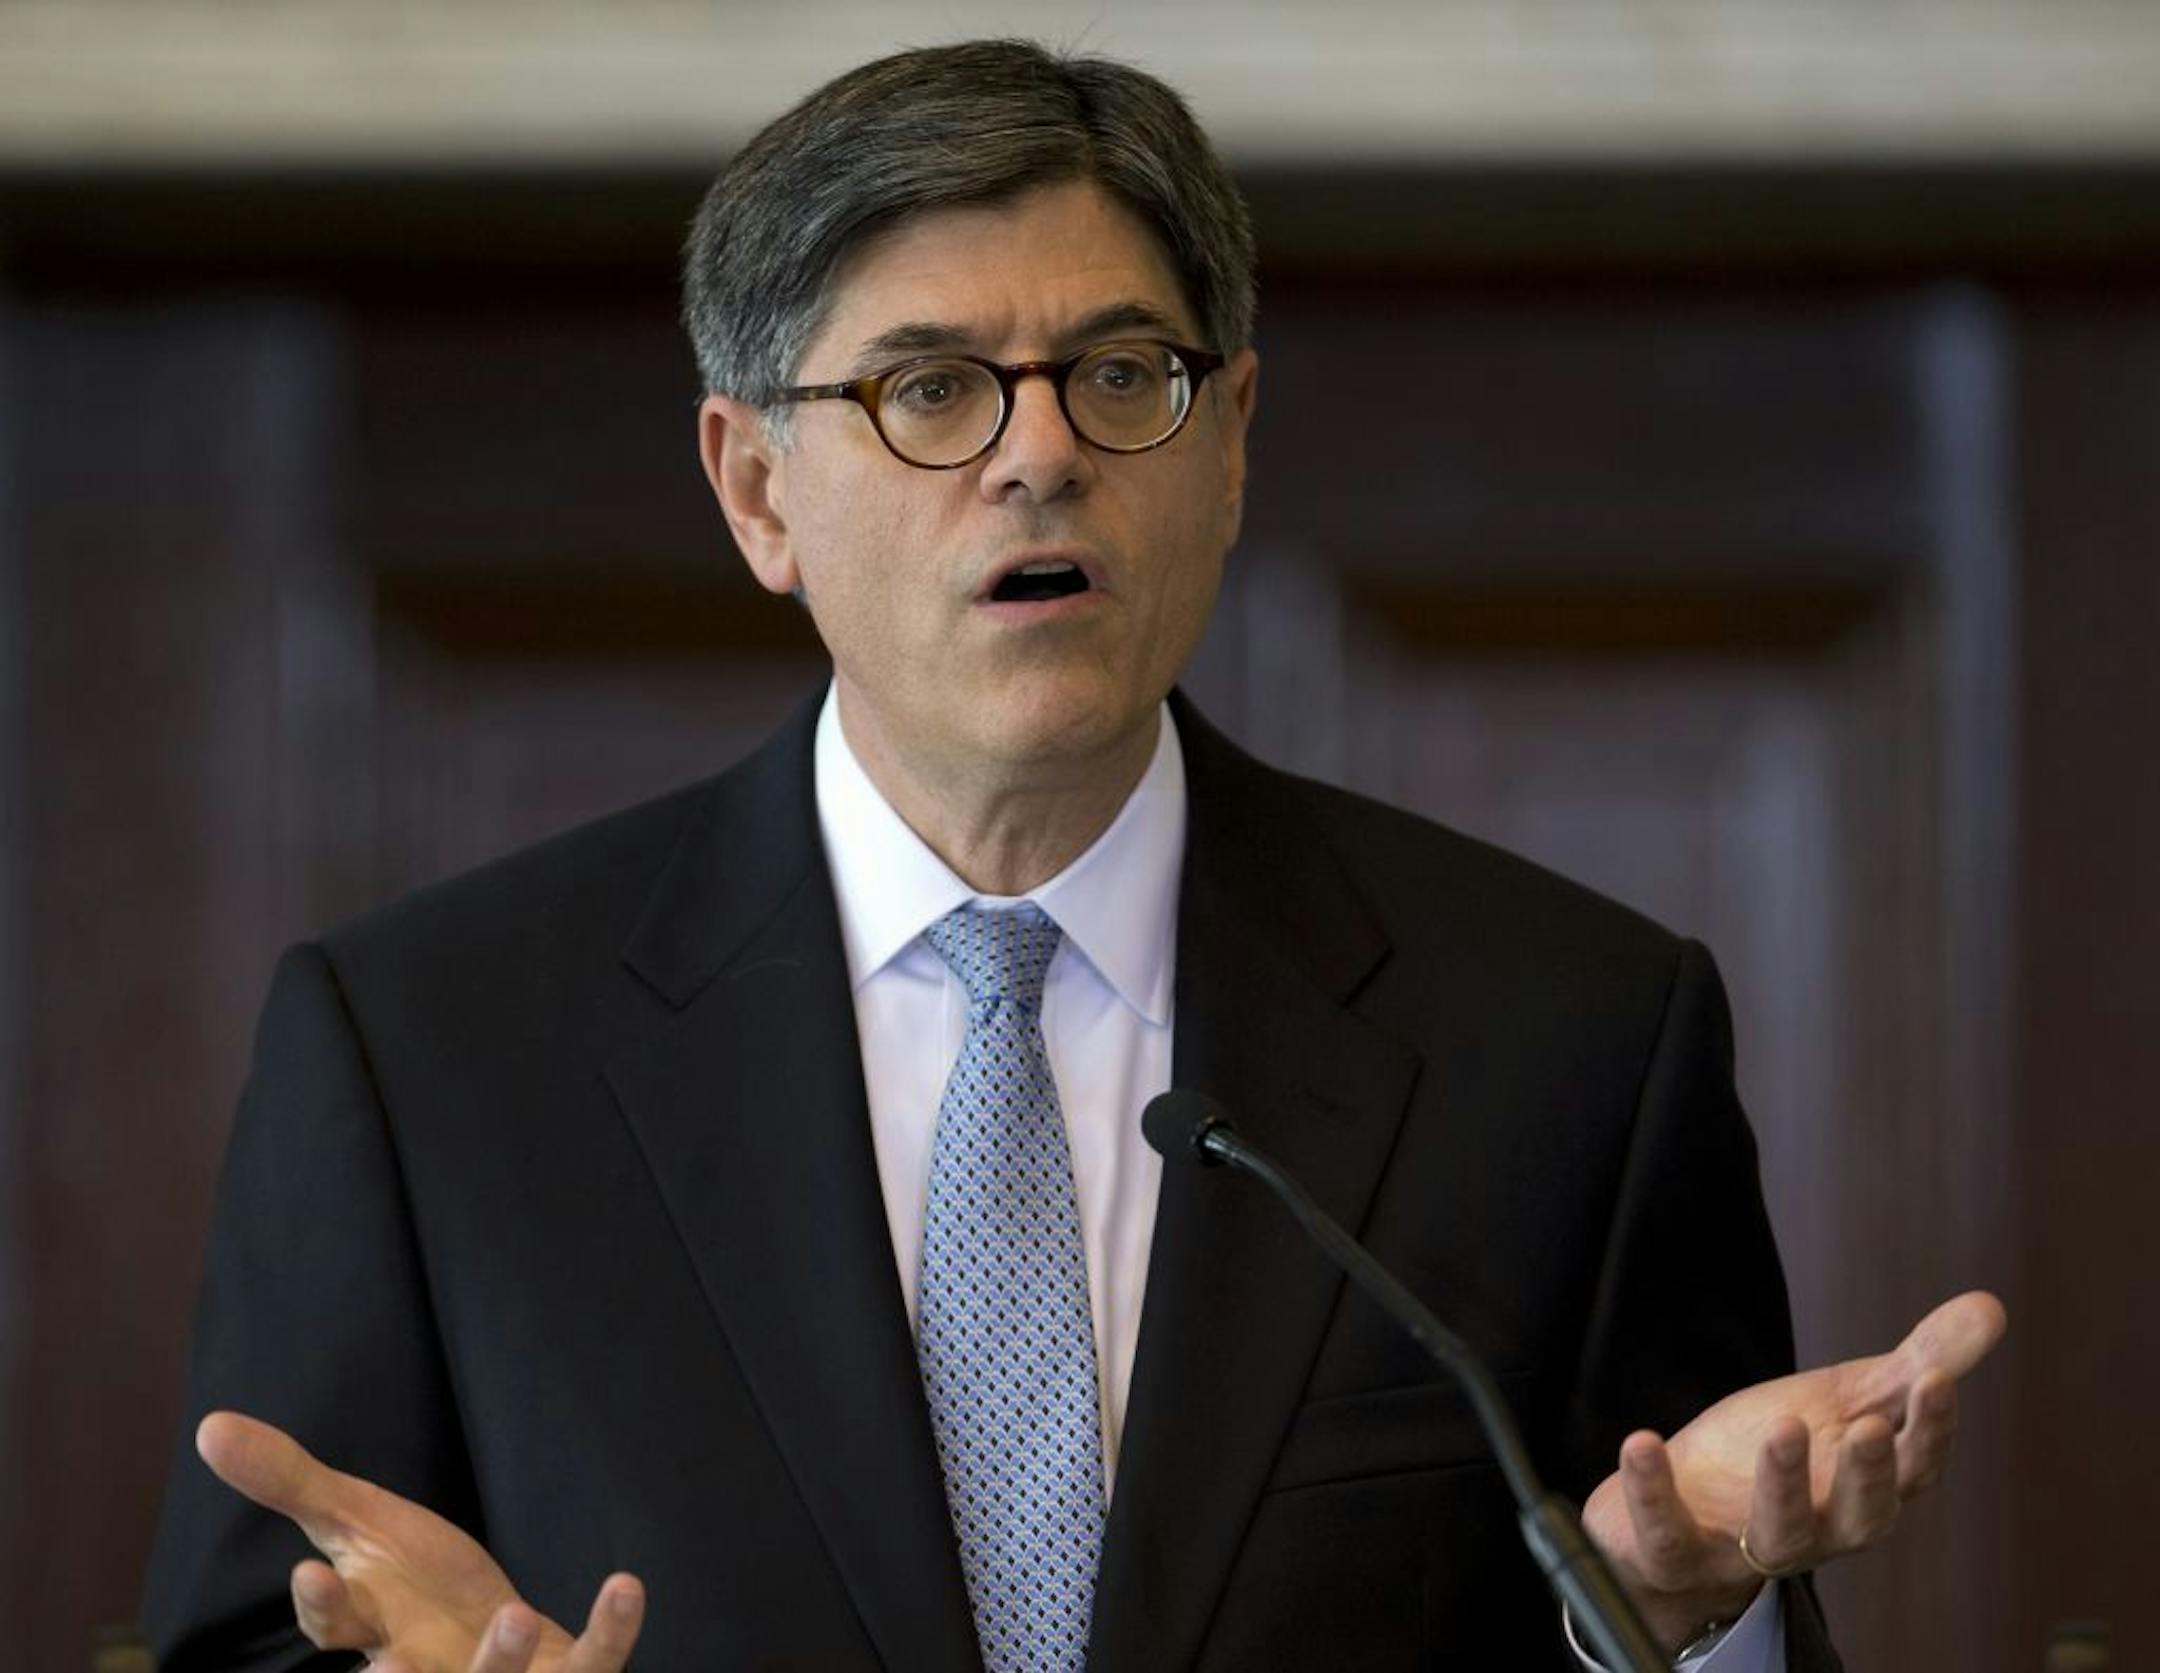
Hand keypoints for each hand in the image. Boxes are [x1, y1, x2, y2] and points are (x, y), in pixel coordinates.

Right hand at [196, 1411, 645, 1672]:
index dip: (325, 1610)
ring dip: (497, 1664)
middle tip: (392, 1668)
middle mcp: (427, 1670)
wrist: (505, 1644)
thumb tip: (209, 1424)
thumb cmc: (420, 1590)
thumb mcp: (360, 1527)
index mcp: (374, 1631)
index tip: (312, 1575)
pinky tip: (624, 1585)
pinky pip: (592, 1663)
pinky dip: (611, 1632)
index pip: (338, 1629)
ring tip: (509, 1616)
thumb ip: (294, 1484)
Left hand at [1580, 1290, 2005, 1651]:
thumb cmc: (1780, 1455)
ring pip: (1779, 1534)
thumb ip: (1918, 1363)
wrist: (1685, 1518)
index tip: (1936, 1381)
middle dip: (1868, 1475)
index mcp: (1863, 1489)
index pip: (1912, 1469)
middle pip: (1859, 1516)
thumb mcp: (1848, 1401)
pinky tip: (1642, 1440)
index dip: (1928, 1431)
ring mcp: (1746, 1545)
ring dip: (1783, 1484)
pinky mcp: (1676, 1550)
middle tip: (1868, 1425)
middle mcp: (1818, 1528)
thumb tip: (1993, 1307)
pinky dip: (1654, 1492)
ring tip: (1782, 1427)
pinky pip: (1667, 1532)